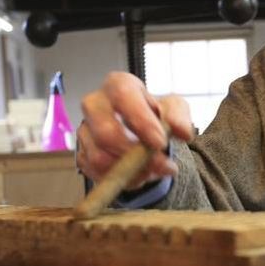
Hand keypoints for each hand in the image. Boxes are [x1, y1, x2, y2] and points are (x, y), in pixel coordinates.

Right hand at [76, 71, 195, 189]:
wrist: (144, 134)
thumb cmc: (156, 115)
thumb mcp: (174, 109)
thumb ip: (179, 117)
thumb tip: (182, 132)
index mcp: (118, 85)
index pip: (123, 96)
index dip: (141, 121)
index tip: (160, 143)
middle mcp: (95, 105)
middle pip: (105, 132)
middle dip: (135, 155)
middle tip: (164, 166)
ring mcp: (85, 130)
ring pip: (99, 158)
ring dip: (131, 172)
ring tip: (155, 171)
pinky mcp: (82, 154)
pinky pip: (96, 173)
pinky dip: (121, 180)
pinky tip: (140, 175)